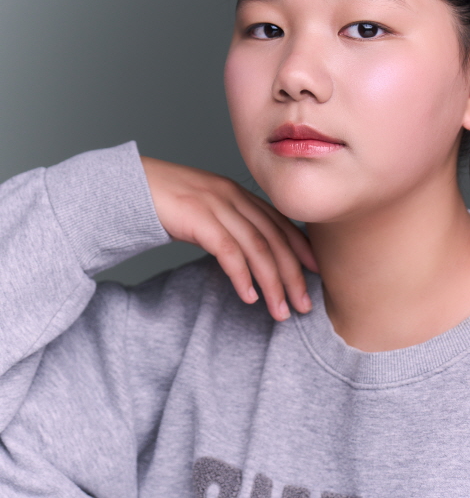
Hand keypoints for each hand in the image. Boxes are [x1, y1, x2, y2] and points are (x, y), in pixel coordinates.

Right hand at [141, 157, 317, 320]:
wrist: (126, 186)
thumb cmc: (163, 203)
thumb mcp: (204, 211)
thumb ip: (228, 225)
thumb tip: (250, 256)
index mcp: (238, 193)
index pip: (280, 223)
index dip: (301, 249)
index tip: (316, 274)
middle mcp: (232, 196)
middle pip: (274, 239)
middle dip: (293, 274)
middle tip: (304, 305)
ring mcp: (216, 205)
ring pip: (257, 248)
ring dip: (272, 283)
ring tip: (280, 311)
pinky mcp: (197, 217)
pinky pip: (227, 251)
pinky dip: (242, 276)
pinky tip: (249, 297)